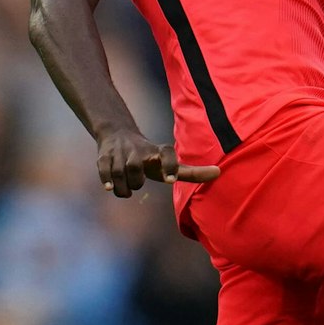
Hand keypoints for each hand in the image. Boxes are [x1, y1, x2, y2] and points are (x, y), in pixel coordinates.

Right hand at [96, 127, 218, 196]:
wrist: (117, 134)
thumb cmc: (150, 157)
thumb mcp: (170, 163)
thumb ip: (192, 172)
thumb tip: (219, 173)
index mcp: (157, 152)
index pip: (166, 153)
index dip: (169, 165)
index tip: (170, 180)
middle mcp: (139, 150)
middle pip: (136, 167)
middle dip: (137, 181)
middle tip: (139, 182)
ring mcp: (121, 153)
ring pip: (119, 172)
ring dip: (123, 186)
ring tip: (126, 189)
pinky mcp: (104, 156)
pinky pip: (104, 169)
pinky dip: (106, 180)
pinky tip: (109, 188)